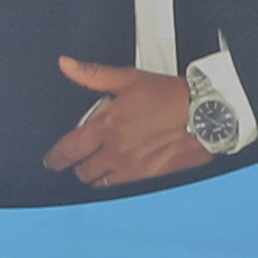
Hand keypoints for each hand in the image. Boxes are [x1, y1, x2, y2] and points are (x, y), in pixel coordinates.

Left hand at [42, 58, 211, 187]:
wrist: (204, 114)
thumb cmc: (171, 96)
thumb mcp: (129, 79)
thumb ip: (93, 75)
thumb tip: (67, 65)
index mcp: (107, 127)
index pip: (68, 150)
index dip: (55, 158)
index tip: (53, 160)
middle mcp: (117, 152)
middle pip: (83, 172)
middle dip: (81, 166)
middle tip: (86, 160)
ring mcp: (133, 170)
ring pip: (102, 185)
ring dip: (99, 178)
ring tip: (106, 168)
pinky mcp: (150, 181)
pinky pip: (124, 192)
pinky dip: (120, 186)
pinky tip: (125, 175)